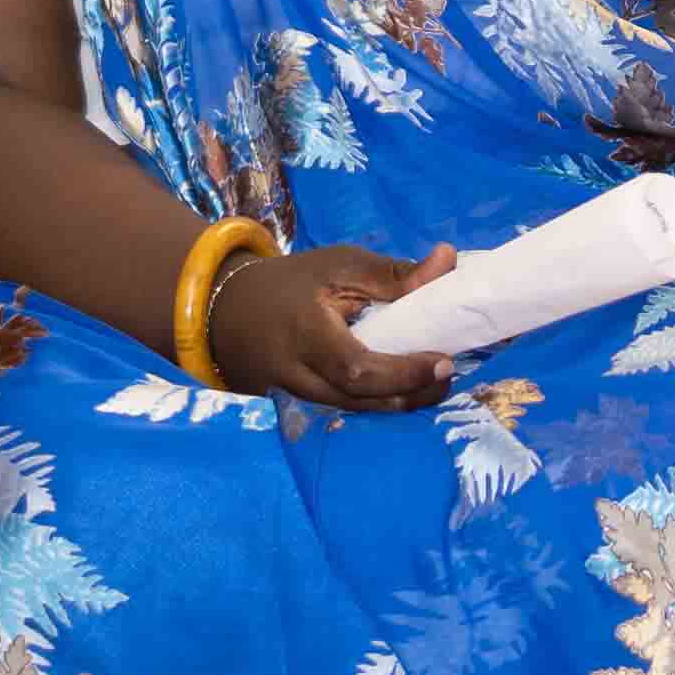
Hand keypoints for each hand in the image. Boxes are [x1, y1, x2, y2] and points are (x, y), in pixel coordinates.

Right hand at [208, 241, 457, 411]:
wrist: (227, 310)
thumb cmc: (291, 284)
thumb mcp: (338, 266)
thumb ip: (392, 273)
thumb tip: (447, 261)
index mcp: (307, 336)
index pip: (358, 370)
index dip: (404, 373)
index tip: (443, 362)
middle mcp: (298, 377)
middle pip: (363, 402)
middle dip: (413, 394)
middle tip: (447, 374)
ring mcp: (295, 400)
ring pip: (357, 413)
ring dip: (400, 402)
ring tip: (432, 380)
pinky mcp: (298, 410)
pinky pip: (345, 412)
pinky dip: (378, 402)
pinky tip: (402, 388)